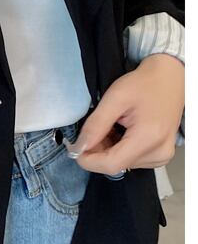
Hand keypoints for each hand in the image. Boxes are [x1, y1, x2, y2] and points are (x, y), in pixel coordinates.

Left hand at [68, 53, 184, 174]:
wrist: (169, 78)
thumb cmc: (143, 84)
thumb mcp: (115, 98)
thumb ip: (96, 124)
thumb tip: (80, 146)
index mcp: (149, 138)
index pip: (111, 164)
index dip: (88, 160)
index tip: (74, 147)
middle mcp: (159, 153)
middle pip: (115, 165)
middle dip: (96, 151)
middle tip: (92, 129)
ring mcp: (161, 156)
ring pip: (121, 163)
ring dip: (106, 148)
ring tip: (110, 125)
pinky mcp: (160, 155)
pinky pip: (130, 159)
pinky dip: (117, 148)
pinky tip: (118, 131)